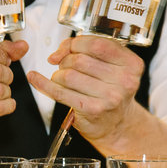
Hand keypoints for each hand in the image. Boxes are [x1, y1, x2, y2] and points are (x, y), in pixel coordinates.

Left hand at [27, 35, 144, 143]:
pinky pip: (60, 93)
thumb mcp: (108, 66)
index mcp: (131, 65)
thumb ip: (85, 50)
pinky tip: (35, 78)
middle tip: (66, 67)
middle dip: (65, 60)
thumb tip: (57, 54)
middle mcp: (124, 81)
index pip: (97, 44)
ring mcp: (109, 97)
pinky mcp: (92, 110)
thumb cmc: (110, 91)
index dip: (77, 43)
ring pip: (68, 75)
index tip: (70, 48)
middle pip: (80, 59)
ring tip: (62, 80)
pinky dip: (43, 84)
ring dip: (58, 75)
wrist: (117, 125)